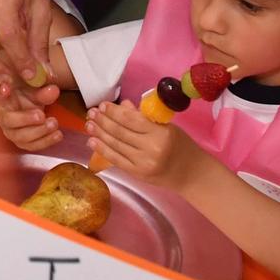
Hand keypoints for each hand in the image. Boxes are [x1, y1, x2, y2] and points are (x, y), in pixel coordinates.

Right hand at [0, 64, 62, 150]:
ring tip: (53, 123)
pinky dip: (46, 141)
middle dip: (25, 119)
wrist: (28, 106)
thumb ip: (42, 90)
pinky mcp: (22, 142)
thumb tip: (53, 90)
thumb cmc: (27, 93)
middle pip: (8, 120)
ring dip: (38, 132)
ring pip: (20, 137)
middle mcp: (3, 116)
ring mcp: (11, 131)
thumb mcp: (34, 88)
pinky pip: (32, 145)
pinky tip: (57, 134)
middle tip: (41, 115)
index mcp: (3, 98)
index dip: (1, 92)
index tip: (6, 89)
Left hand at [87, 99, 202, 189]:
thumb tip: (122, 105)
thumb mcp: (166, 127)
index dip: (114, 111)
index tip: (103, 105)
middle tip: (91, 112)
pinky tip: (92, 141)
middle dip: (103, 121)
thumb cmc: (181, 145)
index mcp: (160, 133)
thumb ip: (143, 117)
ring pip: (115, 145)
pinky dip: (102, 150)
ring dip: (99, 133)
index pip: (131, 120)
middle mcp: (150, 148)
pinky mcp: (137, 174)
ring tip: (88, 124)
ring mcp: (142, 163)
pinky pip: (116, 159)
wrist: (191, 174)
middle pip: (120, 132)